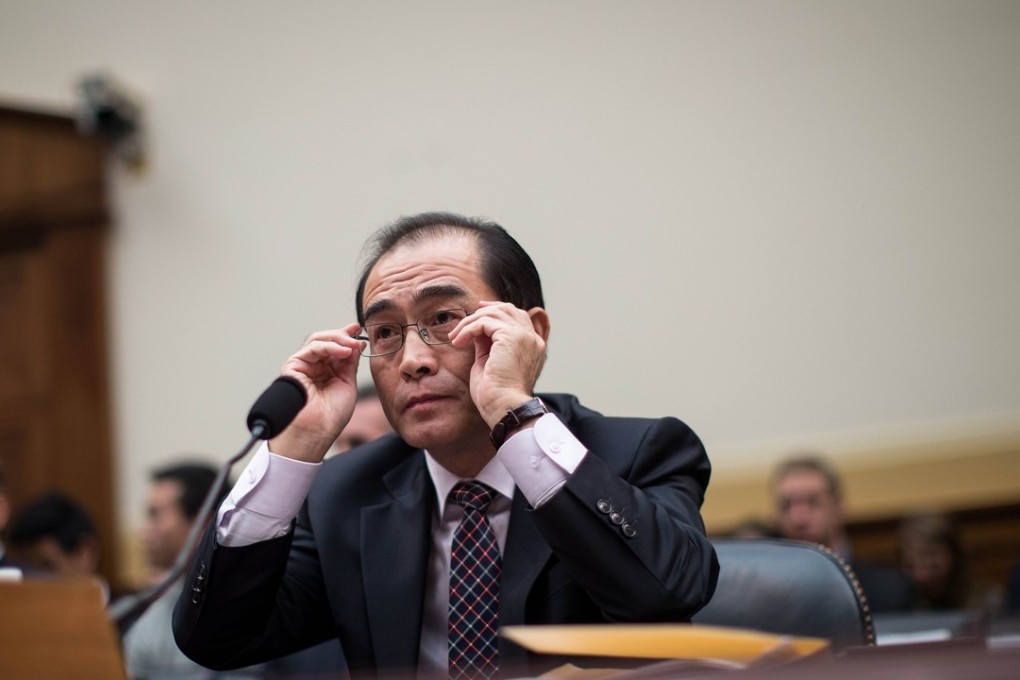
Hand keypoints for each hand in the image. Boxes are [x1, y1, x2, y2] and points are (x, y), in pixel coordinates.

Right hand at [269, 322, 362, 461]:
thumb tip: (356, 344)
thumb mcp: (347, 384)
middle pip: (326, 340)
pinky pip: (312, 349)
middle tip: (357, 333)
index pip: (336, 347)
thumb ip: (350, 363)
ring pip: (318, 341)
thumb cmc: (330, 416)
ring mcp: (303, 365)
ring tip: (352, 345)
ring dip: (338, 339)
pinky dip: (329, 346)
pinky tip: (343, 351)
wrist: (316, 433)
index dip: (347, 337)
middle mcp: (314, 366)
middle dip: (343, 334)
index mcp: (327, 371)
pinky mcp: (293, 366)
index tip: (359, 330)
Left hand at [448, 301, 548, 426]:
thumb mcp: (490, 362)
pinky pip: (485, 322)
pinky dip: (468, 328)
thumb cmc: (496, 395)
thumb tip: (477, 331)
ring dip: (470, 322)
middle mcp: (533, 338)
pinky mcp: (511, 336)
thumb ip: (487, 344)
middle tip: (463, 322)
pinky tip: (459, 342)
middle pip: (507, 309)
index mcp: (532, 345)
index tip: (477, 314)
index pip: (517, 316)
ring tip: (456, 338)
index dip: (496, 311)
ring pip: (494, 313)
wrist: (503, 407)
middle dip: (483, 311)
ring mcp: (524, 336)